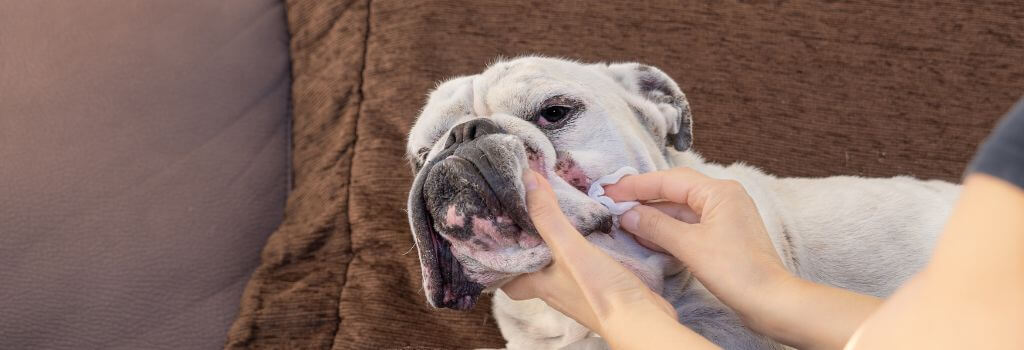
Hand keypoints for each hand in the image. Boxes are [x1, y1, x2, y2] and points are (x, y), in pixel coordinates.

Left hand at [500, 169, 676, 335]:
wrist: (642, 320)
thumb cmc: (600, 292)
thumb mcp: (569, 248)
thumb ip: (548, 216)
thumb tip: (528, 179)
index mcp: (539, 285)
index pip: (507, 279)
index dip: (501, 261)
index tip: (500, 236)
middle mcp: (555, 291)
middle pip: (533, 269)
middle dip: (531, 247)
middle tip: (530, 218)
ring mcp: (579, 292)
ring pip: (559, 267)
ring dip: (557, 246)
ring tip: (556, 217)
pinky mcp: (601, 289)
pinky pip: (583, 267)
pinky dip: (581, 250)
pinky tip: (590, 234)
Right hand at [604, 168, 791, 326]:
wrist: (769, 300)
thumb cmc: (736, 270)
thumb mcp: (689, 246)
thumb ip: (655, 226)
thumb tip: (627, 214)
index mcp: (719, 191)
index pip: (669, 180)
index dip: (636, 185)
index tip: (610, 190)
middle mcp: (723, 197)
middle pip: (674, 191)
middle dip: (643, 199)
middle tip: (612, 203)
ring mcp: (724, 217)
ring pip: (680, 210)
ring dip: (653, 217)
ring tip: (624, 222)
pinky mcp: (723, 236)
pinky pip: (688, 226)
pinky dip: (667, 231)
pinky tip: (646, 237)